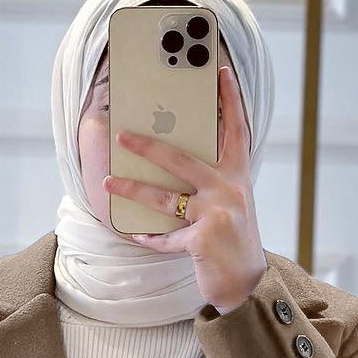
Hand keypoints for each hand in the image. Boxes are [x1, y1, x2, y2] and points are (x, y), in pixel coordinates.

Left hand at [103, 64, 267, 314]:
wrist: (249, 285)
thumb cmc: (234, 243)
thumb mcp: (231, 206)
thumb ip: (211, 185)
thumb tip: (171, 167)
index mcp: (237, 177)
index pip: (236, 131)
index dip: (230, 101)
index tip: (222, 72)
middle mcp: (228, 190)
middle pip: (181, 159)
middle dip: (148, 147)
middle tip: (122, 136)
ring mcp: (217, 214)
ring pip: (164, 198)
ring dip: (132, 190)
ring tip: (107, 184)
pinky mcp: (203, 239)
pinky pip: (165, 237)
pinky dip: (148, 238)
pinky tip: (133, 234)